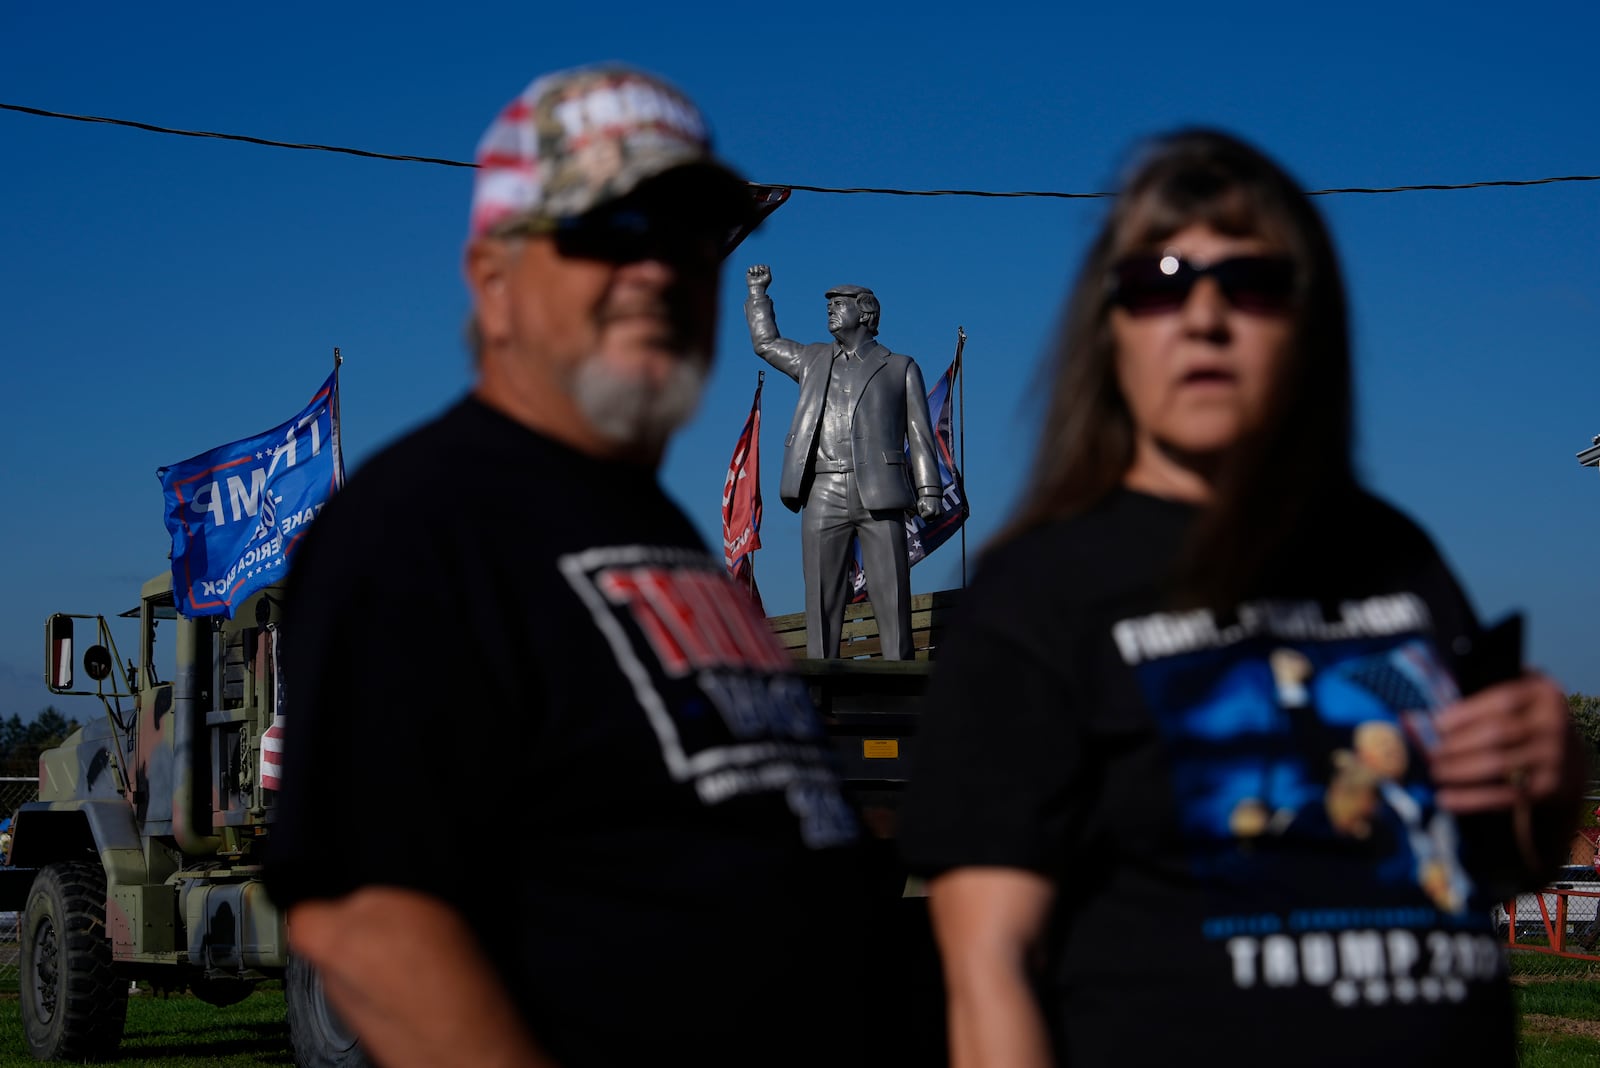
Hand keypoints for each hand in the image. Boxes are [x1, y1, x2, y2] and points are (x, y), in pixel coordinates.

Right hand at [747, 264, 770, 293]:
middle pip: (760, 265)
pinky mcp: (749, 274)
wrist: (756, 288)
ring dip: (756, 271)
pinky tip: (752, 275)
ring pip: (755, 266)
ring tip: (756, 276)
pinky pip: (750, 268)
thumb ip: (767, 269)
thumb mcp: (768, 276)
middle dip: (760, 270)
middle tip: (760, 275)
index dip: (764, 269)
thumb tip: (760, 267)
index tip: (764, 274)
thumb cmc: (763, 283)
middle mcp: (759, 273)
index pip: (765, 266)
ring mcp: (754, 273)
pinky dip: (752, 271)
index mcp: (764, 273)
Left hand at [916, 492, 942, 519]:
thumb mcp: (919, 504)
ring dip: (930, 516)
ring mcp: (940, 514)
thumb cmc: (925, 499)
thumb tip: (921, 517)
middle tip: (926, 510)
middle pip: (928, 520)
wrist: (933, 495)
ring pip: (932, 520)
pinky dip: (934, 516)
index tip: (923, 508)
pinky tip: (933, 511)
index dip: (922, 513)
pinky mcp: (942, 514)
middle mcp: (937, 513)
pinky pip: (936, 518)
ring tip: (929, 509)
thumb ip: (919, 512)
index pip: (923, 517)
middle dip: (926, 516)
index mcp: (931, 511)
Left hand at [1428, 672, 1580, 812]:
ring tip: (1434, 772)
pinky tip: (1445, 798)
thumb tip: (1425, 706)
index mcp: (1543, 693)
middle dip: (1457, 745)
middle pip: (1497, 734)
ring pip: (1498, 765)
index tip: (1435, 724)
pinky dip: (1471, 798)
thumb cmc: (1523, 720)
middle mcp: (1554, 724)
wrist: (1566, 757)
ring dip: (1459, 770)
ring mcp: (1555, 757)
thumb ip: (1479, 694)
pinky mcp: (1549, 787)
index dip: (1466, 713)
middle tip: (1428, 753)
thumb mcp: (1515, 699)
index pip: (1502, 701)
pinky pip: (1504, 794)